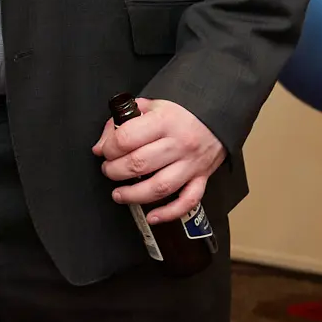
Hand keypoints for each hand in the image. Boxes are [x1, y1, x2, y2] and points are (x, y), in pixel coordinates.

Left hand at [91, 97, 224, 224]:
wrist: (219, 112)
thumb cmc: (182, 110)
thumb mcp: (151, 104)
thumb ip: (123, 120)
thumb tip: (102, 146)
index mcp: (164, 121)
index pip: (127, 138)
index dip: (109, 148)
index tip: (104, 151)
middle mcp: (178, 144)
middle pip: (139, 164)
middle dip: (115, 171)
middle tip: (108, 170)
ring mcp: (191, 163)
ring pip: (160, 187)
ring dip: (134, 195)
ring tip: (119, 194)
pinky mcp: (202, 178)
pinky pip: (187, 201)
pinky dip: (169, 213)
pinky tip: (152, 216)